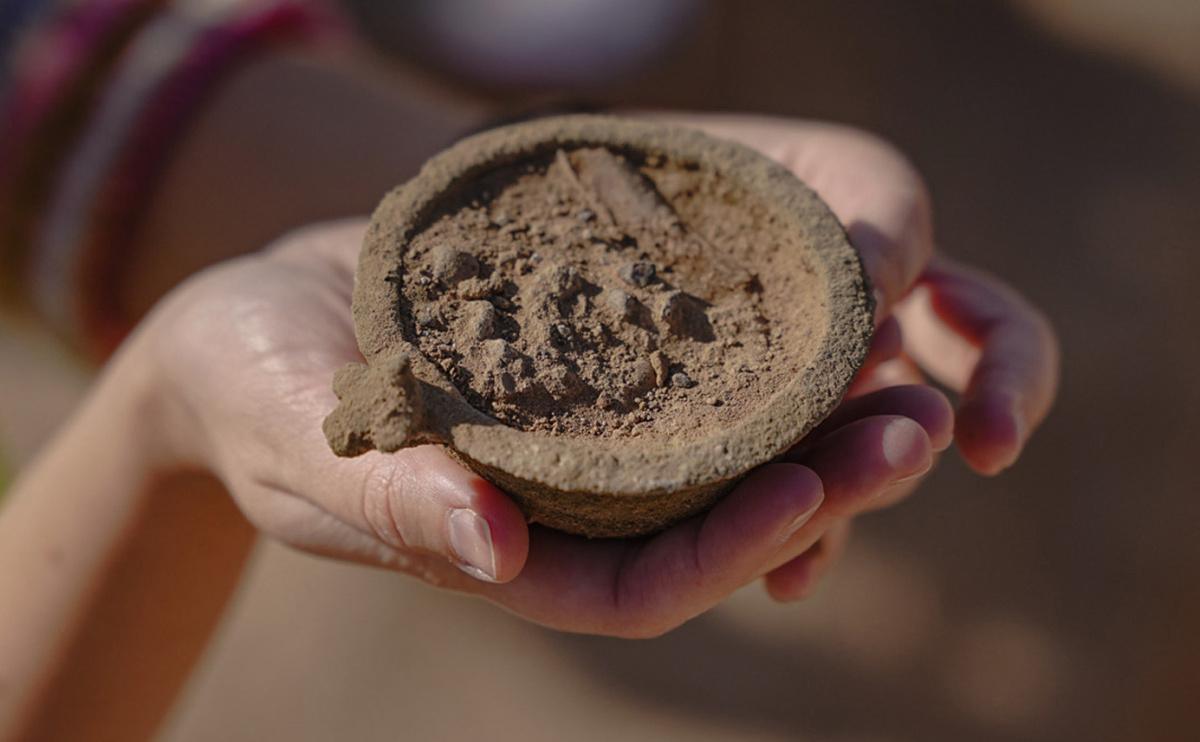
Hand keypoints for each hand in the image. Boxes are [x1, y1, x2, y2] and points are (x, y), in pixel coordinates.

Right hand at [140, 216, 949, 636]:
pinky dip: (760, 348)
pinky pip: (693, 372)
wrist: (253, 313)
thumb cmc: (254, 386)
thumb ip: (389, 496)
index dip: (730, 548)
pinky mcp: (588, 366)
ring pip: (724, 446)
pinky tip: (819, 294)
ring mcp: (584, 438)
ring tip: (909, 359)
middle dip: (820, 483)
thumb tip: (489, 552)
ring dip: (820, 412)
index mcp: (508, 551)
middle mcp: (563, 505)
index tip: (811, 489)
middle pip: (712, 519)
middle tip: (918, 426)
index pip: (644, 586)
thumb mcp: (302, 438)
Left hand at [661, 114, 1058, 597]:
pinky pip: (777, 500)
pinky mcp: (729, 440)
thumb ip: (878, 212)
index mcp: (907, 287)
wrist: (614, 187)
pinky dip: (793, 540)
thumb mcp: (822, 168)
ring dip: (838, 497)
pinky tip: (785, 580)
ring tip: (809, 543)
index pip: (1000, 338)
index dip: (1013, 389)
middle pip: (916, 423)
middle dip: (901, 445)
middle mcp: (863, 355)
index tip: (986, 448)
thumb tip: (892, 299)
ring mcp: (795, 400)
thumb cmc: (739, 166)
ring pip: (844, 469)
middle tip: (885, 455)